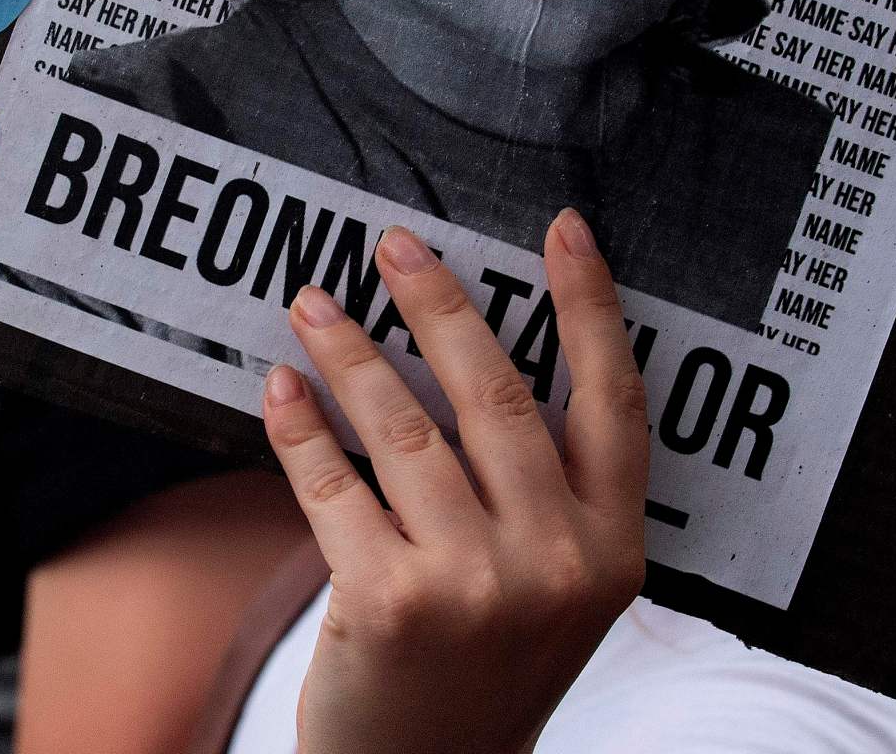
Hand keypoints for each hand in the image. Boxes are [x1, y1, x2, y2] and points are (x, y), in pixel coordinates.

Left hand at [262, 210, 648, 753]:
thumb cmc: (484, 667)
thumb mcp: (557, 588)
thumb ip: (545, 492)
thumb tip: (468, 348)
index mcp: (613, 547)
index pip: (613, 402)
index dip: (591, 308)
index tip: (564, 230)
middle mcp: (556, 561)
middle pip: (497, 395)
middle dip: (440, 304)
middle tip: (393, 245)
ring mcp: (475, 584)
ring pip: (404, 431)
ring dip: (350, 354)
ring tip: (313, 303)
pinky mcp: (388, 603)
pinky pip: (334, 486)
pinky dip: (301, 429)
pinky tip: (282, 388)